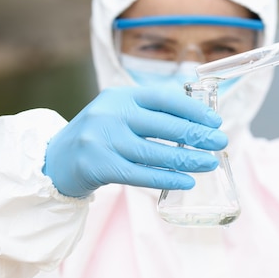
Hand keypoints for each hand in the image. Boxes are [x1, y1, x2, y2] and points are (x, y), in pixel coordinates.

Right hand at [43, 86, 227, 196]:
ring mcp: (103, 141)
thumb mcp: (120, 112)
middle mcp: (111, 115)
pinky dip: (168, 179)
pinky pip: (142, 175)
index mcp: (121, 96)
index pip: (164, 98)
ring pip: (156, 153)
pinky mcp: (99, 167)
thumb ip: (152, 112)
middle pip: (164, 126)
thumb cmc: (101, 134)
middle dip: (198, 135)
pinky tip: (187, 181)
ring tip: (210, 163)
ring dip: (188, 160)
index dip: (193, 110)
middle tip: (221, 142)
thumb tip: (199, 117)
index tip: (215, 121)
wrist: (57, 159)